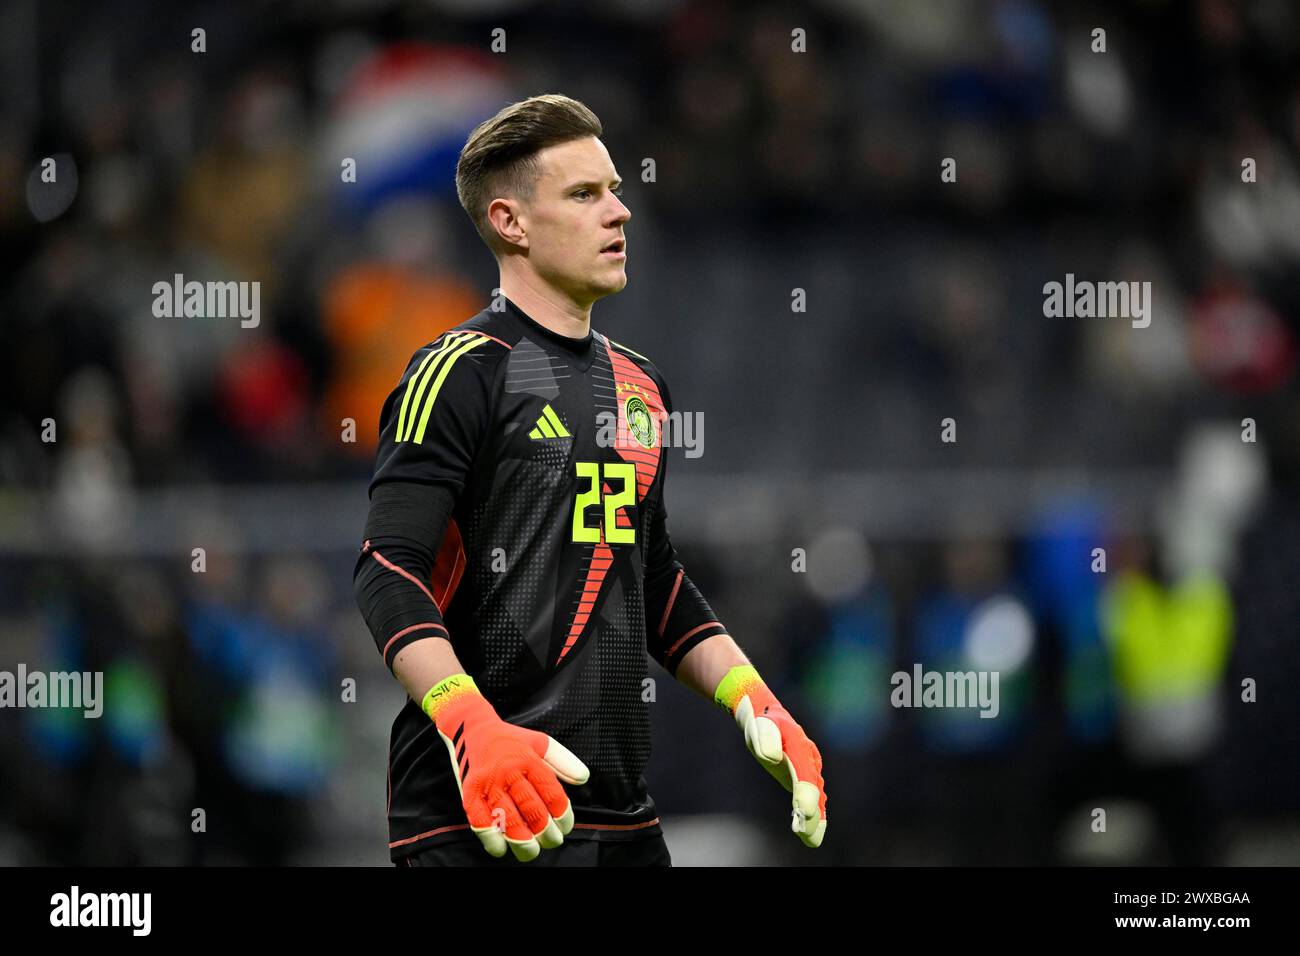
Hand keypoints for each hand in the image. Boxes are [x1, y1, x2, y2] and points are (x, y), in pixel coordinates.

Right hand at [426, 675, 589, 860]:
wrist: (472, 727)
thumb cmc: (510, 740)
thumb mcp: (540, 742)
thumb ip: (563, 760)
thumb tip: (583, 778)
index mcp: (529, 760)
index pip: (551, 792)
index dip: (562, 814)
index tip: (565, 827)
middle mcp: (510, 772)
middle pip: (531, 807)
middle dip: (545, 830)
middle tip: (553, 842)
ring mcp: (488, 783)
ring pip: (507, 817)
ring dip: (521, 839)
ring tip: (531, 851)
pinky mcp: (469, 792)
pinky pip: (479, 819)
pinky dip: (490, 837)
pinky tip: (501, 849)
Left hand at [720, 669, 827, 847]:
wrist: (765, 715)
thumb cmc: (761, 720)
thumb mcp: (759, 724)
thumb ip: (766, 739)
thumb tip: (773, 758)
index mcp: (798, 745)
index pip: (803, 772)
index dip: (805, 793)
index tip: (804, 811)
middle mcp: (808, 758)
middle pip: (812, 788)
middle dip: (811, 812)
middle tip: (807, 833)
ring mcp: (808, 767)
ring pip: (814, 795)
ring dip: (814, 817)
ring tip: (811, 839)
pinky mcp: (803, 776)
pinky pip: (810, 797)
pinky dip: (811, 814)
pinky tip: (810, 834)